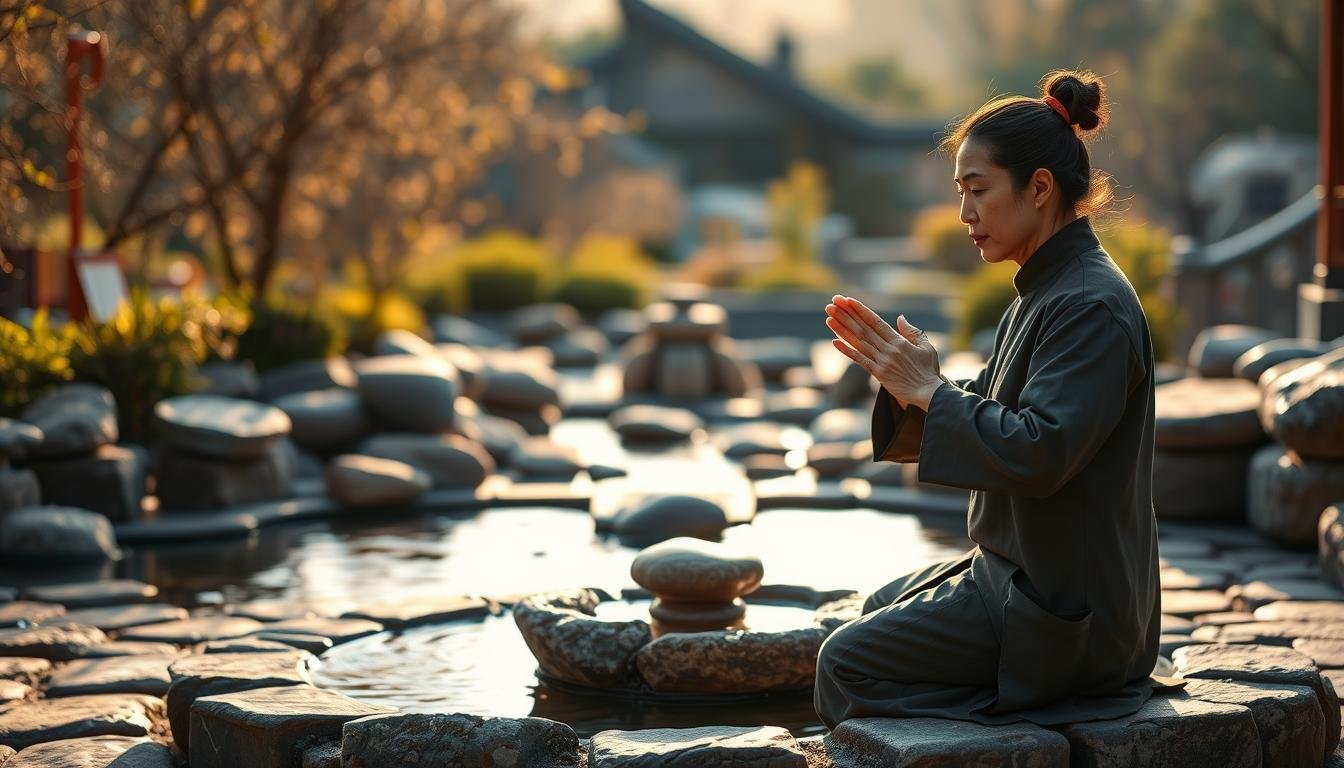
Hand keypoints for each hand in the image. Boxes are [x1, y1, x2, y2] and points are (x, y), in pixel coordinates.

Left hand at [825, 295, 943, 410]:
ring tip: (829, 317)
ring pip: (858, 342)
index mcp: (899, 341)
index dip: (860, 310)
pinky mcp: (879, 374)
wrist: (929, 394)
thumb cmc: (929, 371)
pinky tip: (834, 342)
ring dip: (842, 329)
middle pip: (863, 329)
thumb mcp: (926, 347)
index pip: (875, 322)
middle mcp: (888, 349)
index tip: (848, 300)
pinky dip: (847, 351)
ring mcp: (882, 362)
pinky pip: (860, 360)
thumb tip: (900, 318)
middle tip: (832, 303)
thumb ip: (912, 332)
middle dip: (846, 315)